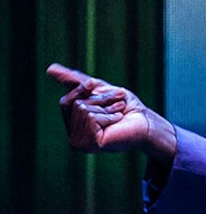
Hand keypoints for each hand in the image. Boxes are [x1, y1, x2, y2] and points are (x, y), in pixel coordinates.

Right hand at [47, 63, 177, 160]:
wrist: (148, 122)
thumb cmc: (127, 107)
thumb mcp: (98, 90)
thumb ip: (75, 82)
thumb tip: (49, 69)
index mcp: (74, 127)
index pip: (65, 102)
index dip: (82, 91)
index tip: (99, 88)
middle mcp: (74, 137)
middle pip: (74, 105)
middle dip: (98, 100)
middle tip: (117, 105)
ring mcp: (80, 143)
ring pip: (82, 110)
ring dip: (105, 108)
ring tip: (118, 114)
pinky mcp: (90, 144)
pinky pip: (91, 118)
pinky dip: (107, 115)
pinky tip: (118, 122)